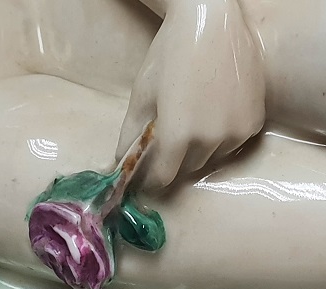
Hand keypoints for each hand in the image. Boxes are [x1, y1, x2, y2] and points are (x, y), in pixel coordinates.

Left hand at [117, 0, 264, 188]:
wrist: (212, 22)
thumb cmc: (170, 55)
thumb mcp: (142, 94)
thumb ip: (131, 134)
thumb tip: (121, 160)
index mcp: (178, 137)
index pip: (163, 177)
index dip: (152, 179)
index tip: (147, 175)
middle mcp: (209, 141)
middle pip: (187, 167)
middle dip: (174, 160)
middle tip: (167, 141)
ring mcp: (235, 132)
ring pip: (212, 157)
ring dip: (199, 150)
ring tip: (191, 122)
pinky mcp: (254, 122)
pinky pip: (233, 143)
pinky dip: (221, 137)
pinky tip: (212, 114)